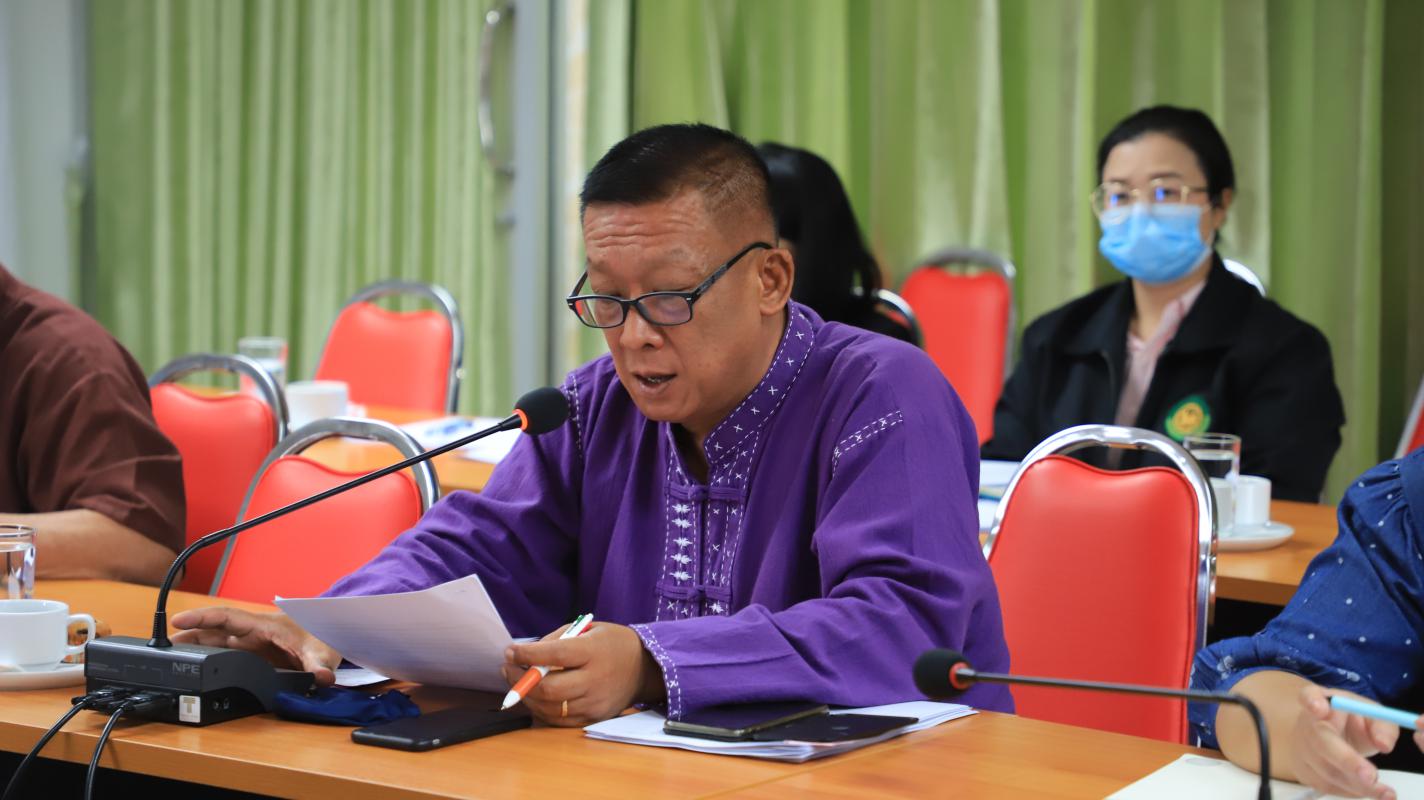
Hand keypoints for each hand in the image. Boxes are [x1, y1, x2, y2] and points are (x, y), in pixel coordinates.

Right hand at [170, 607, 341, 685]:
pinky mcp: (250, 657)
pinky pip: (223, 656)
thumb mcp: (323, 651)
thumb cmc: (324, 636)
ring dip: (192, 649)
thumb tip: (321, 678)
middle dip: (187, 637)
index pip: (227, 617)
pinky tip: (192, 668)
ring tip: (167, 658)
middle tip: (161, 648)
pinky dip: (206, 660)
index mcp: (264, 625)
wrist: (329, 639)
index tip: (178, 620)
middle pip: (213, 631)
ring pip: (214, 643)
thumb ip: (320, 665)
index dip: (201, 617)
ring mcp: (249, 646)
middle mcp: (252, 634)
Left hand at [501, 622, 662, 726]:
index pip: (554, 655)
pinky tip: (533, 697)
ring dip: (526, 696)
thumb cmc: (612, 644)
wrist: (645, 667)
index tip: (510, 651)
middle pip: (549, 688)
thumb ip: (557, 639)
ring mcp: (595, 702)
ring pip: (550, 707)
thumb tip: (525, 654)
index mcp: (594, 652)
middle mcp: (595, 679)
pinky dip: (541, 709)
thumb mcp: (589, 629)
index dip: (527, 654)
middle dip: (520, 679)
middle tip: (507, 668)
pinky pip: (559, 720)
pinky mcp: (594, 718)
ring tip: (516, 682)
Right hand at [1290, 684, 1399, 798]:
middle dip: (1346, 760)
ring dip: (1356, 783)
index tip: (1320, 708)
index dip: (1311, 702)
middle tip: (1371, 775)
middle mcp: (1306, 723)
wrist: (1330, 734)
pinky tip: (1367, 790)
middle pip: (1320, 741)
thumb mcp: (1372, 715)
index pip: (1309, 695)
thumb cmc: (1352, 721)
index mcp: (1321, 700)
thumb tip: (1383, 745)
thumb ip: (1383, 726)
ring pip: (1325, 769)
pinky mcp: (1303, 770)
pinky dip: (1350, 790)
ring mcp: (1301, 748)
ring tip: (1383, 792)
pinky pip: (1326, 785)